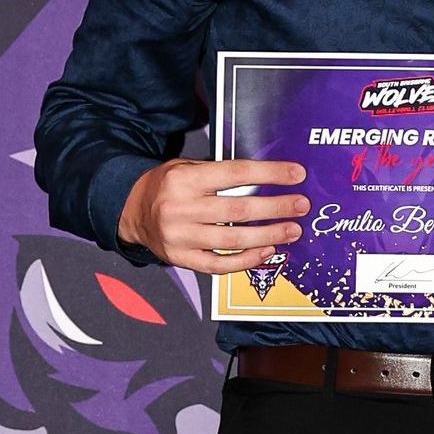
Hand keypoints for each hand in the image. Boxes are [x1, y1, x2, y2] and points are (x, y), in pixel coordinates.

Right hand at [119, 158, 309, 272]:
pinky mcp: (181, 259)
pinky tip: (267, 252)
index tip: (296, 174)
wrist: (132, 211)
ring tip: (292, 230)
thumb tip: (268, 177)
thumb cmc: (168, 186)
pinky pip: (219, 265)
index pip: (236, 173)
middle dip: (276, 208)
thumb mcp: (187, 168)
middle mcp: (181, 208)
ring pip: (233, 240)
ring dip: (269, 236)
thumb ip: (221, 173)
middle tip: (301, 205)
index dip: (269, 174)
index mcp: (185, 179)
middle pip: (239, 210)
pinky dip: (246, 260)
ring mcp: (180, 237)